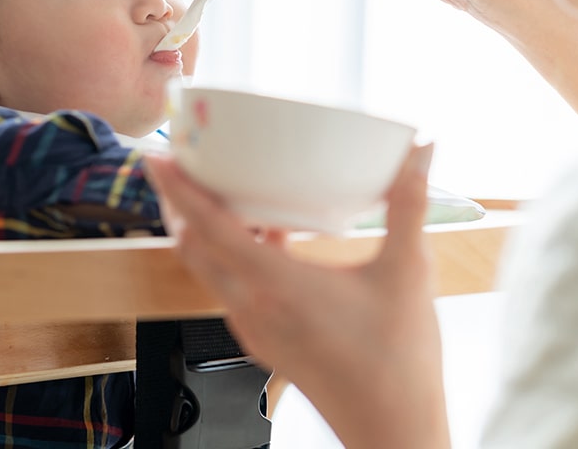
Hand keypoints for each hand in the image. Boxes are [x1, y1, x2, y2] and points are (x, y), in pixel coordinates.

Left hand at [145, 144, 451, 448]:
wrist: (391, 429)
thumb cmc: (397, 362)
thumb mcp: (408, 273)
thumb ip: (409, 207)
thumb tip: (419, 156)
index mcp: (277, 286)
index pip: (209, 229)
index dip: (179, 190)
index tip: (158, 158)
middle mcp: (254, 307)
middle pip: (193, 247)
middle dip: (179, 203)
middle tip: (182, 163)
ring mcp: (255, 327)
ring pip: (208, 270)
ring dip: (203, 230)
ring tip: (221, 191)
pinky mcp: (265, 340)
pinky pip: (230, 288)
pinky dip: (230, 255)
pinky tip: (267, 235)